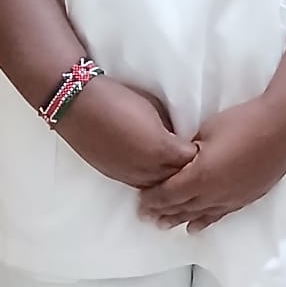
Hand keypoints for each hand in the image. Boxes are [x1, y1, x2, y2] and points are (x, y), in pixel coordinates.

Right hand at [57, 79, 197, 189]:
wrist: (78, 105)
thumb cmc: (117, 98)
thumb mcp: (153, 108)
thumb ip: (170, 128)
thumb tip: (177, 137)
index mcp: (161, 148)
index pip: (192, 162)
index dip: (201, 156)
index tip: (207, 150)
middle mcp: (148, 168)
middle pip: (178, 180)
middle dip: (188, 173)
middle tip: (197, 165)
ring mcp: (130, 176)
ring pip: (159, 188)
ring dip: (169, 181)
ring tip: (177, 172)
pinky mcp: (115, 177)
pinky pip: (141, 185)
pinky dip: (152, 182)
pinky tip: (156, 174)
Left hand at [137, 98, 285, 231]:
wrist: (282, 127)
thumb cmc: (242, 122)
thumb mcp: (206, 131)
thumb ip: (189, 151)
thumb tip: (180, 160)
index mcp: (199, 176)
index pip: (168, 194)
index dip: (152, 199)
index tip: (140, 201)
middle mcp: (213, 194)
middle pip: (181, 208)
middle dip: (162, 212)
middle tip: (147, 217)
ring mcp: (231, 199)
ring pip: (200, 215)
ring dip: (181, 220)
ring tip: (165, 226)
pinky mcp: (247, 198)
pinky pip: (220, 215)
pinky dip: (205, 221)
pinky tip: (196, 226)